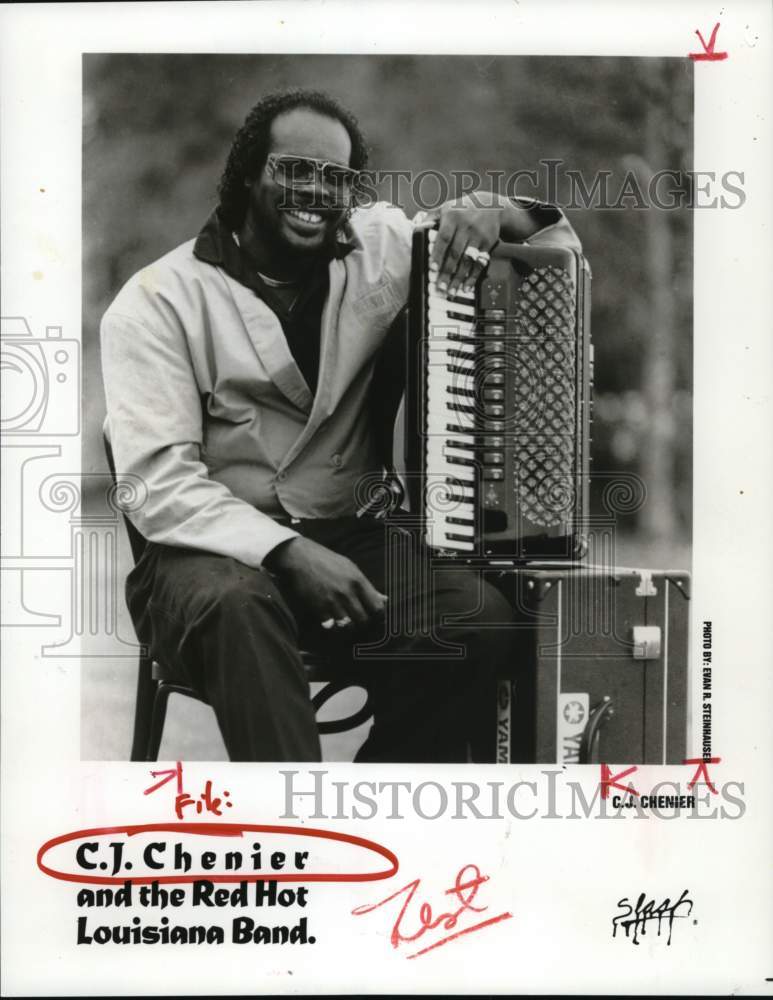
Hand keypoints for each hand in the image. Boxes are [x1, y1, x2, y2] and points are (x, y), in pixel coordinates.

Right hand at [265, 536, 386, 628]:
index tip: (373, 616)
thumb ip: (366, 585)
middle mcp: (347, 592)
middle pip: (363, 620)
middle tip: (357, 618)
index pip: (377, 607)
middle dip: (361, 621)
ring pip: (347, 626)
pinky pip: (330, 626)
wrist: (299, 557)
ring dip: (346, 625)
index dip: (377, 615)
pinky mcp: (318, 608)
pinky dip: (331, 625)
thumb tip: (384, 599)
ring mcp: (332, 601)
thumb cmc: (326, 560)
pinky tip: (329, 618)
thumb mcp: (349, 567)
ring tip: (343, 620)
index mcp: (358, 580)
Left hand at [423, 195, 501, 296]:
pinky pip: (479, 263)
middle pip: (455, 253)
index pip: (444, 238)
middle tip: (441, 287)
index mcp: (453, 218)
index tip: (432, 268)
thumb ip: (431, 217)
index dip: (438, 254)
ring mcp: (478, 236)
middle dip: (447, 272)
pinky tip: (466, 287)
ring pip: (468, 260)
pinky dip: (473, 277)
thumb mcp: (447, 207)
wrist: (492, 206)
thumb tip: (417, 227)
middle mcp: (466, 227)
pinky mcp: (488, 243)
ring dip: (459, 278)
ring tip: (451, 291)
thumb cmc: (463, 209)